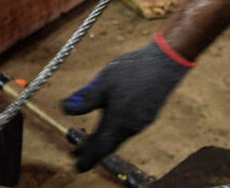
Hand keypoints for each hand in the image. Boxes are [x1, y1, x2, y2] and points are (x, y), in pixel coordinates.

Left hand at [62, 34, 192, 171]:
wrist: (165, 63)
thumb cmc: (132, 71)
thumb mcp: (103, 83)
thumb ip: (85, 99)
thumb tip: (65, 109)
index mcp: (118, 122)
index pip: (99, 149)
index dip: (87, 158)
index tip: (77, 166)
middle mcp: (131, 127)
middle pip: (108, 144)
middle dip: (92, 148)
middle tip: (77, 151)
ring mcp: (142, 121)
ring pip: (119, 135)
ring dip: (104, 137)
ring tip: (91, 136)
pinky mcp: (149, 113)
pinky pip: (128, 126)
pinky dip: (116, 128)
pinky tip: (112, 118)